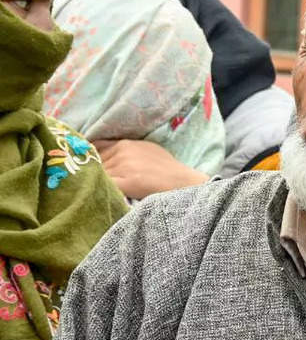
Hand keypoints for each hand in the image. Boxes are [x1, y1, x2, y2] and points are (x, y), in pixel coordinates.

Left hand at [94, 139, 208, 199]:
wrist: (185, 184)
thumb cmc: (168, 172)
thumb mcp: (146, 152)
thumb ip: (125, 152)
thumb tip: (104, 156)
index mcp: (126, 143)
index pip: (94, 148)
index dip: (88, 159)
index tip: (85, 167)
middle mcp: (122, 151)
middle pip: (93, 163)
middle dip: (90, 172)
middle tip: (87, 182)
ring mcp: (124, 166)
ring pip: (96, 175)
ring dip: (93, 183)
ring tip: (93, 191)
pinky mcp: (127, 182)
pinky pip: (104, 185)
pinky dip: (100, 191)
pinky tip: (101, 196)